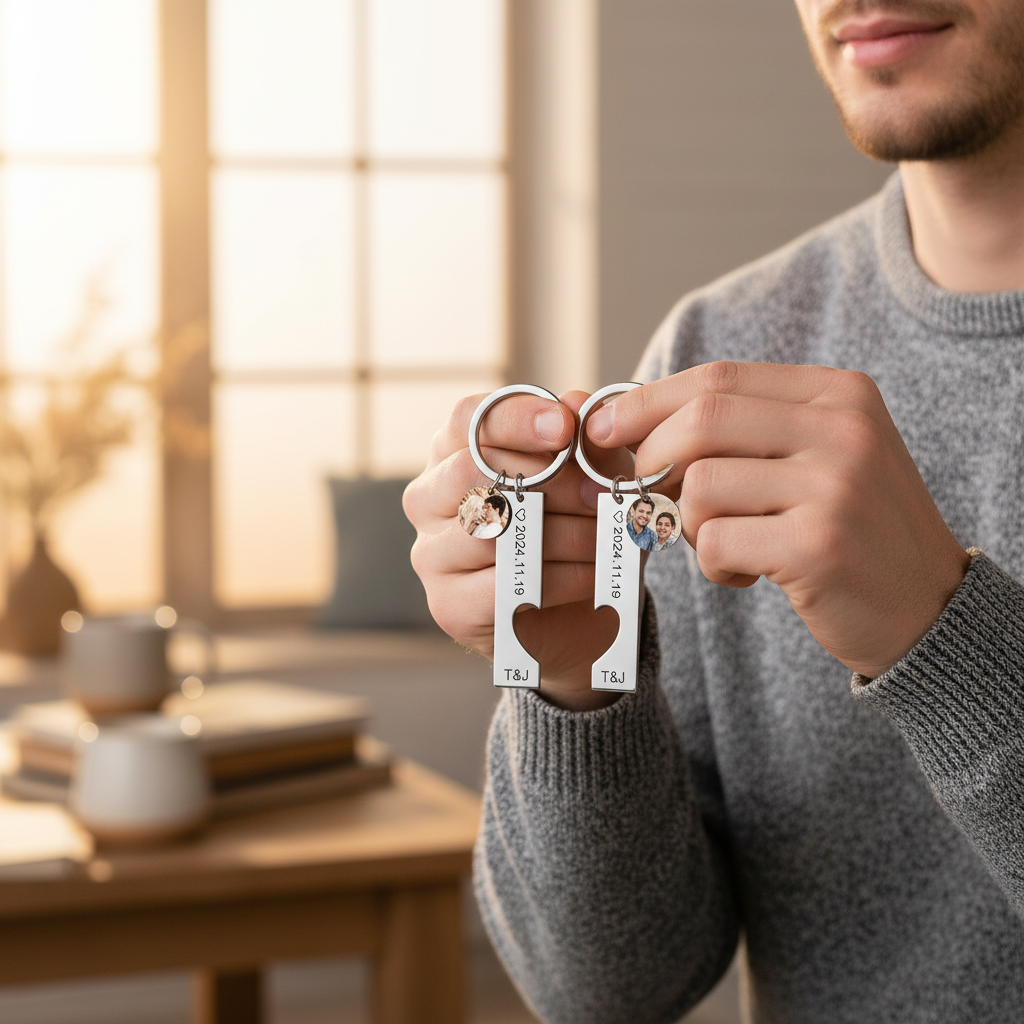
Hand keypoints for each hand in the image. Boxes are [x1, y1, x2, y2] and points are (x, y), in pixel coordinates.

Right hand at [403, 390, 629, 709]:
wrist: (580, 614)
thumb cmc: (579, 531)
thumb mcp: (596, 480)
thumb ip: (587, 443)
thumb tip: (575, 401)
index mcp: (453, 453)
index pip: (466, 419)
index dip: (516, 418)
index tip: (566, 428)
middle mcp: (428, 498)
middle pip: (470, 470)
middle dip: (548, 481)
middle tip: (599, 495)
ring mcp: (431, 553)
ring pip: (493, 531)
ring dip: (565, 533)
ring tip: (606, 537)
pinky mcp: (448, 605)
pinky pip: (506, 583)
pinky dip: (563, 577)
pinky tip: (593, 574)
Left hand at [586, 361, 969, 677]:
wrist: (927, 608)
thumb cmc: (850, 529)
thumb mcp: (815, 455)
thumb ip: (743, 429)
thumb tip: (631, 422)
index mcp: (838, 393)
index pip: (718, 378)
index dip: (648, 401)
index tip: (603, 428)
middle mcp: (842, 429)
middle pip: (701, 421)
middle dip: (653, 463)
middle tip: (654, 500)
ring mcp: (835, 486)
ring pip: (700, 487)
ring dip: (688, 525)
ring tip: (725, 544)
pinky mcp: (819, 546)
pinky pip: (716, 543)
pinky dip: (714, 566)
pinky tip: (748, 574)